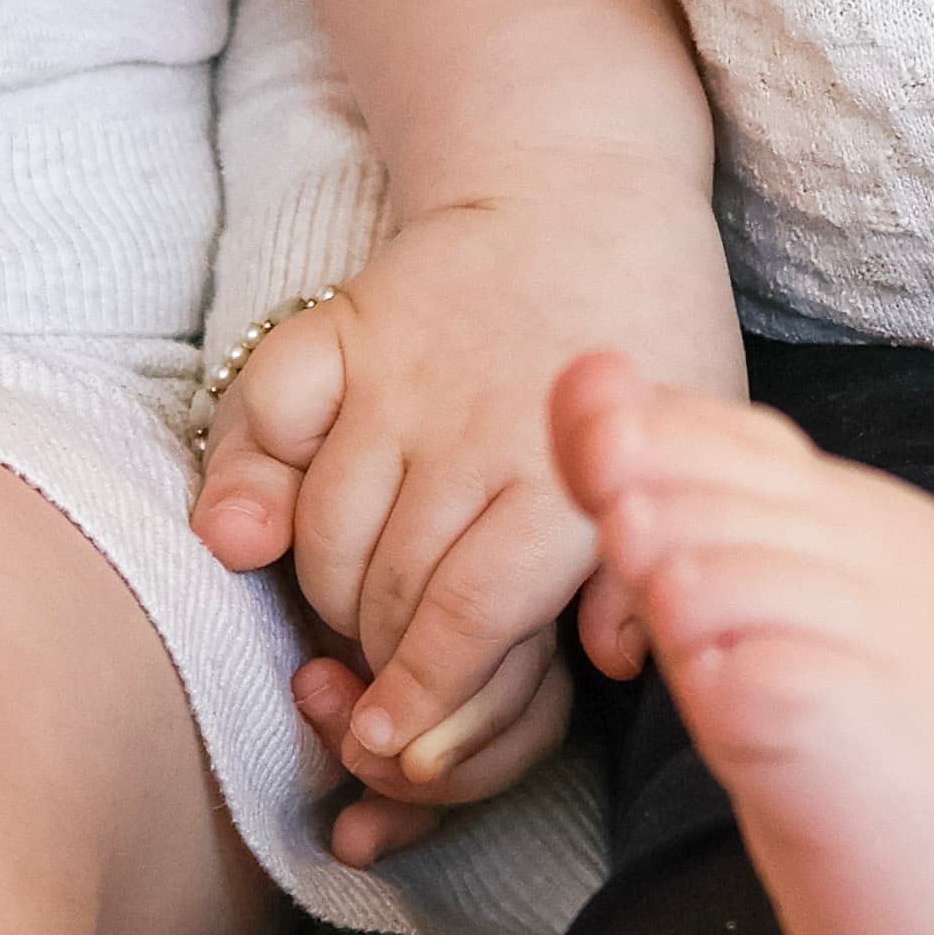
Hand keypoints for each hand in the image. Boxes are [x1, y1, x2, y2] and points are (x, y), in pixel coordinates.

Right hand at [197, 156, 742, 863]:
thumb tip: (606, 659)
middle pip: (388, 597)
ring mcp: (393, 382)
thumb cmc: (651, 333)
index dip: (424, 702)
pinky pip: (262, 418)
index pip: (469, 620)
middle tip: (374, 708)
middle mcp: (469, 432)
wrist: (578, 184)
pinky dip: (239, 481)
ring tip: (347, 636)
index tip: (388, 751)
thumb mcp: (694, 445)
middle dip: (374, 673)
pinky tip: (245, 534)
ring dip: (323, 605)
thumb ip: (644, 562)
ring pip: (322, 535)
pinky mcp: (339, 334)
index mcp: (562, 475)